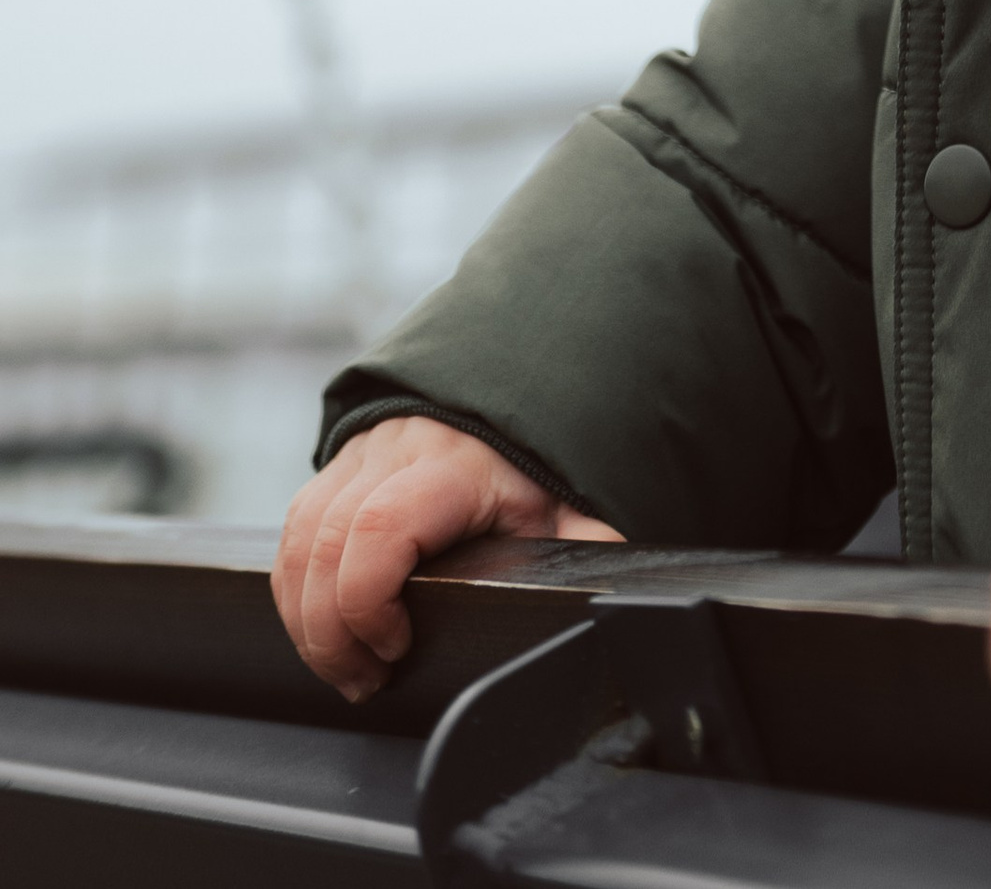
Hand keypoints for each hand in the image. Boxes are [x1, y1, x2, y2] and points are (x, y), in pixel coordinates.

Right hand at [271, 414, 622, 698]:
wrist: (503, 392)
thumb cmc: (530, 465)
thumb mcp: (563, 504)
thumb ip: (587, 546)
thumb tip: (616, 593)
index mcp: (454, 466)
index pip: (381, 529)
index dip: (368, 602)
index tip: (397, 648)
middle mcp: (396, 452)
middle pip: (326, 544)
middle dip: (330, 632)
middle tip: (365, 680)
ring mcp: (358, 455)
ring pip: (298, 540)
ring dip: (307, 617)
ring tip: (346, 665)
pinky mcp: (334, 467)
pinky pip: (292, 532)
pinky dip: (296, 589)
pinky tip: (325, 627)